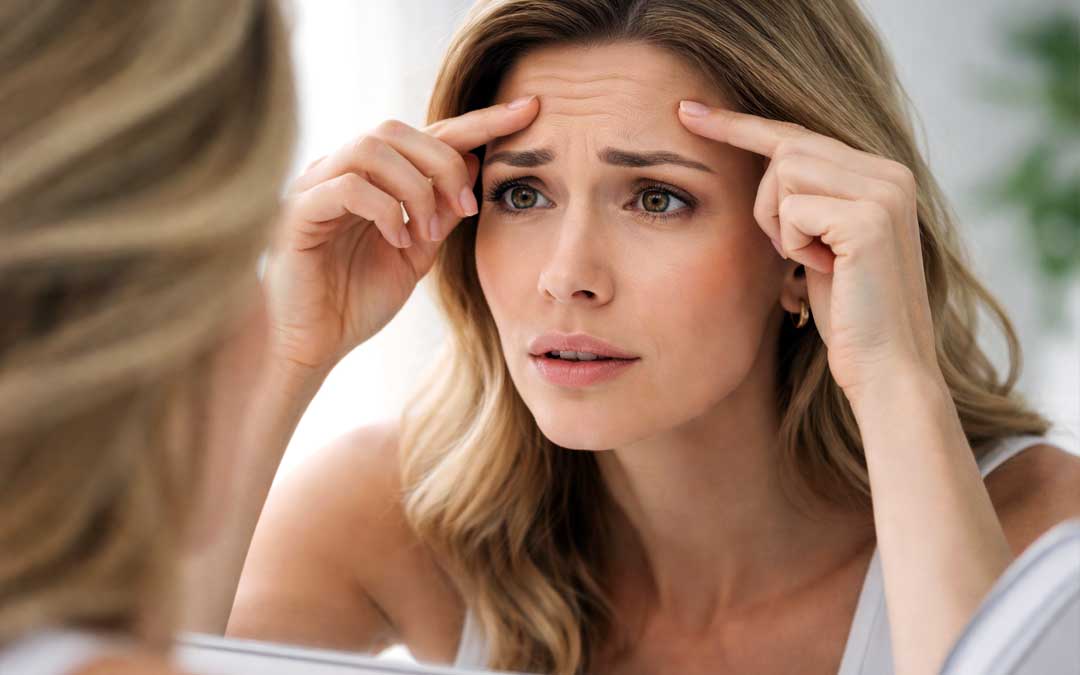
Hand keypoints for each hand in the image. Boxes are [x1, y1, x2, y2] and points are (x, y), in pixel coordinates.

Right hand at [263, 96, 539, 374]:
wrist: (307, 344)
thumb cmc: (355, 299)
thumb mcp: (416, 254)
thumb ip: (441, 211)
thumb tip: (474, 164)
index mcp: (372, 177)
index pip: (428, 134)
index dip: (480, 121)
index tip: (531, 110)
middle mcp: (340, 170)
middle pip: (397, 129)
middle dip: (443, 164)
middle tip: (462, 211)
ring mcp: (314, 187)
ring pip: (371, 148)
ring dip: (415, 188)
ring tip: (428, 233)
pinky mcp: (297, 213)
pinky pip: (347, 186)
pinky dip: (385, 210)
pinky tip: (399, 241)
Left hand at [677, 100, 941, 399]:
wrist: (886, 368)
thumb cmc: (848, 317)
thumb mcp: (820, 246)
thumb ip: (803, 202)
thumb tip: (760, 169)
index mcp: (882, 175)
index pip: (798, 134)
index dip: (740, 125)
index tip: (689, 112)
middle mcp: (889, 173)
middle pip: (785, 148)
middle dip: (764, 202)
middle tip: (787, 251)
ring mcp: (884, 192)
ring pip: (784, 172)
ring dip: (777, 223)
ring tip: (811, 262)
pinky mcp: (869, 218)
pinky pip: (792, 209)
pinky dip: (792, 244)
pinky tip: (823, 271)